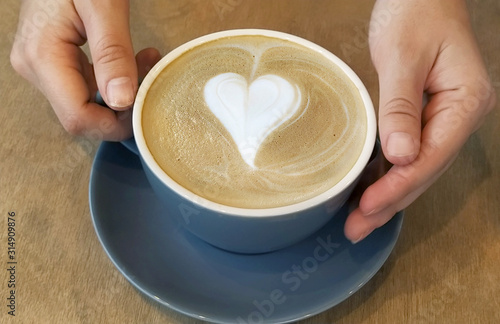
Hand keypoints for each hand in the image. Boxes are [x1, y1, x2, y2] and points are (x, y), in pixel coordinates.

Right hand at [10, 0, 160, 140]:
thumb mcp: (102, 6)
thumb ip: (112, 54)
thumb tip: (122, 100)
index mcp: (42, 57)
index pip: (78, 117)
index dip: (115, 124)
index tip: (145, 109)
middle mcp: (35, 67)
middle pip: (83, 113)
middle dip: (123, 105)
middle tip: (150, 75)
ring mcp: (42, 65)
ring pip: (88, 101)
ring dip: (124, 90)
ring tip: (147, 59)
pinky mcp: (53, 59)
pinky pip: (87, 84)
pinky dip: (115, 78)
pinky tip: (133, 58)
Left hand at [344, 0, 495, 242]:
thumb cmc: (414, 12)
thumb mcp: (403, 56)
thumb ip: (401, 107)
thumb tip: (400, 158)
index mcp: (466, 101)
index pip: (430, 157)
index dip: (398, 186)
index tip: (367, 207)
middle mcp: (460, 116)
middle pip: (424, 170)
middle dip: (390, 202)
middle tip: (356, 229)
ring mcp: (445, 118)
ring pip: (416, 167)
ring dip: (388, 195)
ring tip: (358, 221)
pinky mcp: (426, 116)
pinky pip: (408, 152)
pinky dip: (388, 174)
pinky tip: (368, 191)